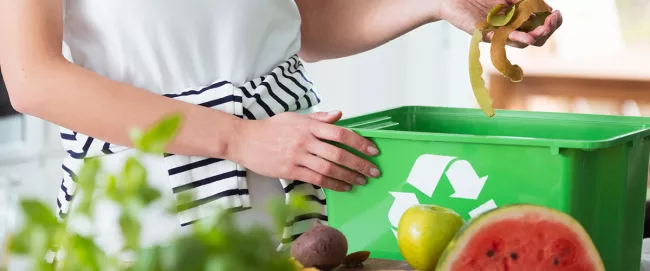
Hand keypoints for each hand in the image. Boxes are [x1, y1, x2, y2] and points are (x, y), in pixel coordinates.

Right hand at [228, 111, 380, 191]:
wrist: (245, 140)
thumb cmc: (271, 128)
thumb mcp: (295, 117)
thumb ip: (319, 118)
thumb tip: (339, 115)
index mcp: (309, 126)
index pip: (340, 133)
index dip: (359, 142)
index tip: (372, 150)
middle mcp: (305, 141)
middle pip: (338, 153)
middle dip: (359, 163)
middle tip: (373, 171)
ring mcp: (298, 157)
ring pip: (329, 169)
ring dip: (349, 176)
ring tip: (362, 180)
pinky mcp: (291, 171)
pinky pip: (316, 179)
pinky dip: (333, 184)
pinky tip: (344, 187)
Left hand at [439, 0, 562, 47]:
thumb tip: (543, 4)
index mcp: (518, 20)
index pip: (541, 27)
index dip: (552, 22)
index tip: (556, 13)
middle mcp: (510, 29)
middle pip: (536, 38)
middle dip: (548, 30)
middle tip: (551, 21)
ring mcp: (498, 33)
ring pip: (521, 42)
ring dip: (535, 36)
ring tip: (544, 29)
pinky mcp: (484, 34)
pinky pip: (501, 39)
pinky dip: (515, 37)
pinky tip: (527, 37)